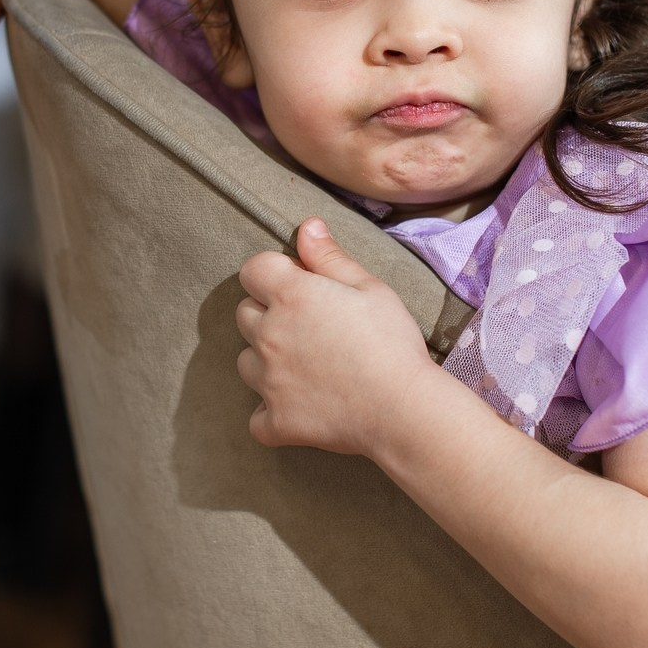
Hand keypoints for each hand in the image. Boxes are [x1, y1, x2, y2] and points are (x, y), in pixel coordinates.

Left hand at [235, 218, 438, 456]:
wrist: (403, 408)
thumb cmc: (392, 343)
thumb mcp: (370, 288)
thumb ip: (330, 257)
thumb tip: (306, 227)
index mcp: (291, 296)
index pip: (253, 270)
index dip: (275, 273)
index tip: (301, 284)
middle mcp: (269, 336)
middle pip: (245, 314)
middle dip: (268, 313)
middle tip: (310, 326)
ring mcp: (268, 381)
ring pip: (246, 362)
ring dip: (266, 360)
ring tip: (307, 365)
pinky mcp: (276, 421)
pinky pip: (257, 416)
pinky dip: (272, 411)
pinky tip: (300, 406)